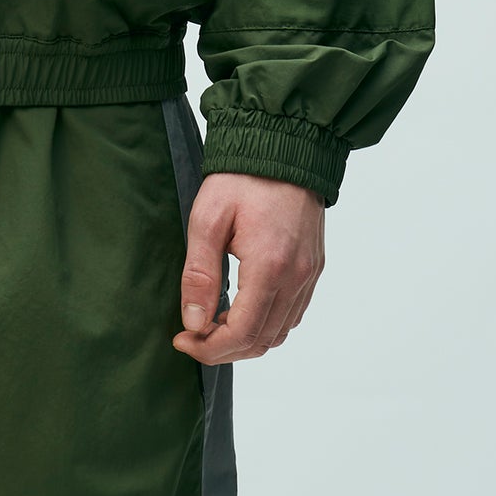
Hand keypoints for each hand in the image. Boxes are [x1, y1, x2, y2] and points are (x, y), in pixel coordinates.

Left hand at [174, 173, 325, 364]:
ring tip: (213, 324)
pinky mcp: (314, 268)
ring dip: (244, 340)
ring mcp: (309, 274)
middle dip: (222, 350)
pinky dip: (265, 325)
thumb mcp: (207, 220)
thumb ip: (199, 275)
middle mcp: (297, 276)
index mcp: (270, 266)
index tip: (182, 340)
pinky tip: (239, 311)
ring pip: (279, 334)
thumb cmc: (244, 177)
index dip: (209, 348)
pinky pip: (292, 315)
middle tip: (192, 337)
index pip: (242, 332)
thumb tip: (194, 323)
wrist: (287, 145)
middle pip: (261, 341)